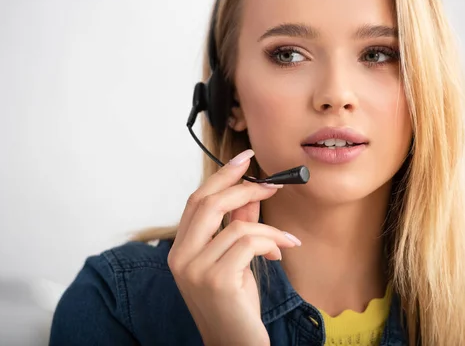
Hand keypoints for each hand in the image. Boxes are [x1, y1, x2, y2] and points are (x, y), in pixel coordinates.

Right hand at [167, 149, 300, 345]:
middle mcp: (180, 258)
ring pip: (236, 224)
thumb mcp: (235, 260)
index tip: (245, 158)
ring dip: (269, 228)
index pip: (196, 201)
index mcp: (180, 250)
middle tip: (272, 184)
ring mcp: (195, 270)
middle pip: (208, 203)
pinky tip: (281, 254)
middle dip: (244, 187)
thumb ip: (238, 225)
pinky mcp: (217, 281)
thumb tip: (251, 191)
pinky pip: (249, 243)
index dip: (221, 176)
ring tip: (284, 240)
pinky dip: (272, 242)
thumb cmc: (235, 306)